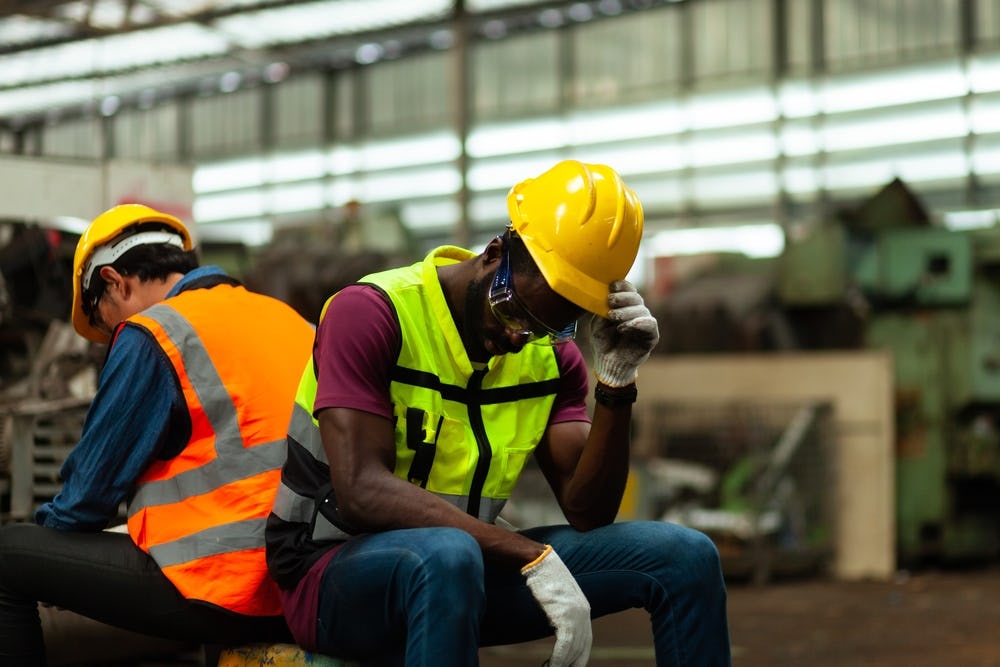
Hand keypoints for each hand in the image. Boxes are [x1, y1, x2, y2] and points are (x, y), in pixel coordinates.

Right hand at [521, 545, 591, 666]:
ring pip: (573, 649)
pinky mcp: (566, 616)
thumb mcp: (559, 598)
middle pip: (582, 648)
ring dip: (562, 664)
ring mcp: (576, 615)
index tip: (570, 666)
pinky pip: (565, 645)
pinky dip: (558, 659)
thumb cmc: (545, 578)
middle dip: (573, 663)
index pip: (585, 641)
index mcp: (583, 609)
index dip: (578, 657)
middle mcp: (584, 614)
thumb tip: (557, 623)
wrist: (539, 563)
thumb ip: (563, 611)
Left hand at [591, 280, 659, 386]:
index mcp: (625, 306)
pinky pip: (650, 324)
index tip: (612, 286)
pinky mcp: (652, 336)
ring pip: (642, 309)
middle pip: (636, 297)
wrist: (609, 364)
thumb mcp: (598, 323)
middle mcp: (637, 312)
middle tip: (610, 301)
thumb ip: (602, 309)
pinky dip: (638, 322)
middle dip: (623, 297)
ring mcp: (645, 323)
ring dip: (627, 312)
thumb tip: (606, 295)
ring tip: (613, 318)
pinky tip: (624, 327)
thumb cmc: (603, 342)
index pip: (628, 290)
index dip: (623, 286)